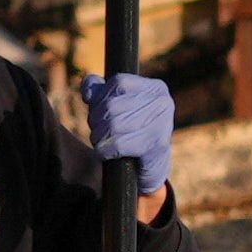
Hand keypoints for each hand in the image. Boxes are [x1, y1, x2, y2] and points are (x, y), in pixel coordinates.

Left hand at [87, 73, 175, 219]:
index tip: (97, 111)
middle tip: (98, 131)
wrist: (149, 169)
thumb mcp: (117, 107)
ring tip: (102, 142)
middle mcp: (163, 103)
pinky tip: (107, 153)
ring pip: (113, 125)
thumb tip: (88, 92)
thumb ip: (100, 91)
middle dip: (97, 120)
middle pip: (112, 105)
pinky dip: (106, 150)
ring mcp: (163, 124)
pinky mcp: (157, 146)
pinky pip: (119, 144)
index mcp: (156, 88)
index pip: (118, 82)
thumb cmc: (130, 133)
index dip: (100, 97)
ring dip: (99, 137)